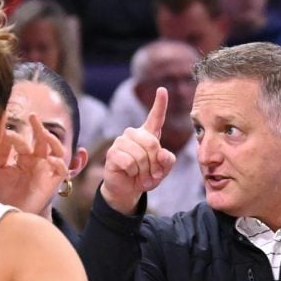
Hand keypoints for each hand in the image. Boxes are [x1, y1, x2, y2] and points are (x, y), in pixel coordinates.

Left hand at [0, 113, 68, 215]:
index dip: (16, 135)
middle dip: (38, 127)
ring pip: (57, 150)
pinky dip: (59, 162)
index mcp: (22, 158)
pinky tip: (49, 160)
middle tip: (32, 116)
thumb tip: (3, 130)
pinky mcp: (52, 183)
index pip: (23, 141)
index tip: (6, 133)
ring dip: (52, 139)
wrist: (6, 213)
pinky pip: (62, 169)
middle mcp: (36, 162)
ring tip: (43, 132)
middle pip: (42, 140)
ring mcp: (45, 171)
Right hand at [101, 87, 176, 214]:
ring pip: (140, 155)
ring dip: (144, 170)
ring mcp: (121, 142)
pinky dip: (133, 172)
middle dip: (155, 163)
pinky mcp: (112, 153)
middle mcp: (134, 134)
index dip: (160, 103)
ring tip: (141, 176)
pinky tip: (130, 173)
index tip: (162, 89)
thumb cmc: (146, 177)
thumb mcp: (162, 171)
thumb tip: (162, 153)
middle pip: (152, 143)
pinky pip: (129, 162)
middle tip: (153, 175)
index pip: (156, 117)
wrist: (128, 190)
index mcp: (148, 135)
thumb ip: (168, 161)